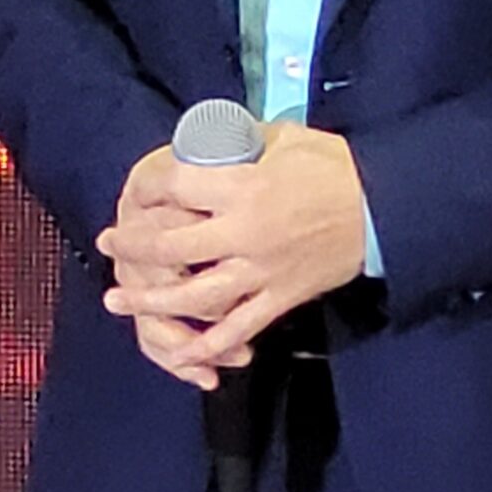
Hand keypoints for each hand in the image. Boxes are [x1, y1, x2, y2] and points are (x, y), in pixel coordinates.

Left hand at [96, 124, 367, 390]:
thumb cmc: (333, 166)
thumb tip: (207, 136)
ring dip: (151, 302)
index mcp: (244, 187)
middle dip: (132, 247)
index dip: (147, 187)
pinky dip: (207, 347)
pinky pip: (238, 328)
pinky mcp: (280, 299)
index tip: (134, 190)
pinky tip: (180, 355)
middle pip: (172, 245)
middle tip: (107, 245)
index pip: (176, 187)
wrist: (384, 209)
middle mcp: (245, 233)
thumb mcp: (285, 137)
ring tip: (117, 302)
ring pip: (195, 296)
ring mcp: (261, 271)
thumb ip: (242, 139)